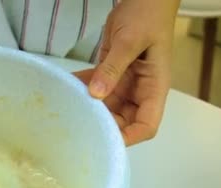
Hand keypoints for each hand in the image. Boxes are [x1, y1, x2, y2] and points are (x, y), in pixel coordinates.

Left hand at [73, 0, 179, 145]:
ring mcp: (125, 83)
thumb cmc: (147, 15)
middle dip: (102, 125)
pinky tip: (66, 87)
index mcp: (154, 88)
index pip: (146, 125)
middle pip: (123, 121)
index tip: (105, 141)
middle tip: (77, 123)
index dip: (129, 138)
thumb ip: (113, 68)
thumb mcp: (129, 41)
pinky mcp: (111, 73)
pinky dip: (81, 88)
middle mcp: (140, 91)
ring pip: (105, 107)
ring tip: (67, 108)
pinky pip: (95, 87)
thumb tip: (97, 94)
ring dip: (87, 107)